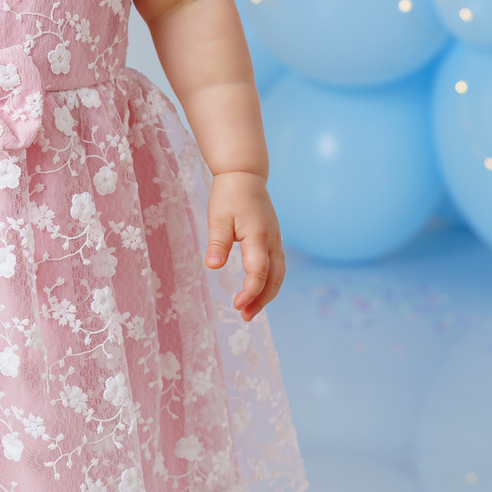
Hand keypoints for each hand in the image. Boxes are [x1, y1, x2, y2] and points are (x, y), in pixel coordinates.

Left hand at [204, 170, 284, 320]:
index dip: (250, 291)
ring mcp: (276, 241)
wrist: (245, 175)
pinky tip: (259, 291)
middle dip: (260, 300)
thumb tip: (212, 266)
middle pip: (274, 279)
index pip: (259, 271)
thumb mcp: (218, 217)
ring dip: (267, 294)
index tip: (237, 305)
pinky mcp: (273, 240)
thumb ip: (217, 242)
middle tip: (244, 316)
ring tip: (250, 310)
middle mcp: (272, 242)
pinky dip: (270, 283)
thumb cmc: (229, 195)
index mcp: (259, 236)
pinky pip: (277, 267)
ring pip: (278, 275)